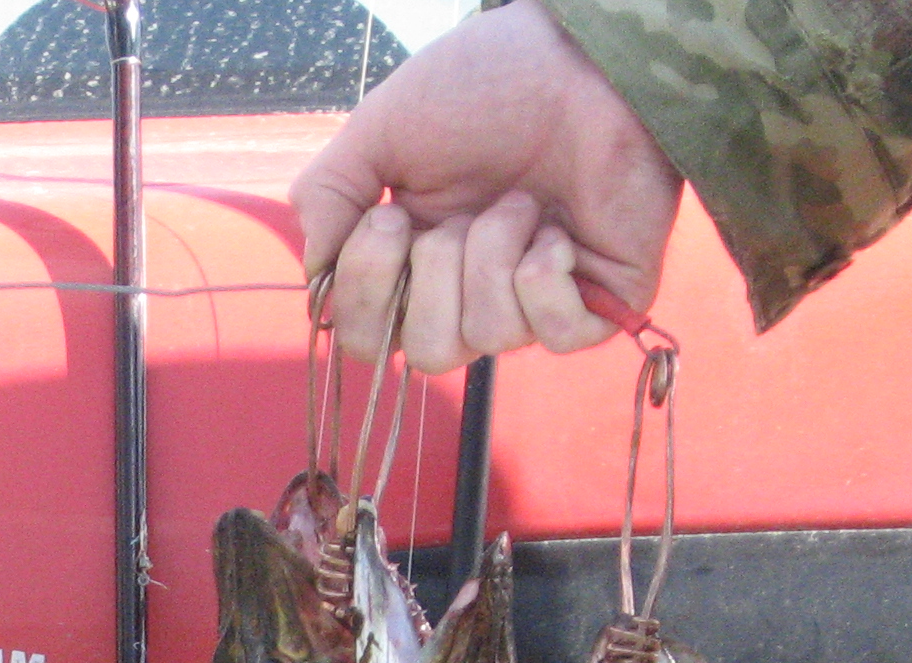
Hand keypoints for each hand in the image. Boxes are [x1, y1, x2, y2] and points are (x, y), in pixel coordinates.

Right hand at [291, 0, 681, 368]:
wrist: (577, 58)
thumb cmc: (486, 86)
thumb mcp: (380, 131)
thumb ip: (328, 197)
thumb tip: (316, 273)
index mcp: (415, 260)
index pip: (369, 337)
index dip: (366, 294)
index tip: (386, 220)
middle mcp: (471, 289)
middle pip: (427, 355)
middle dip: (434, 279)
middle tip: (456, 217)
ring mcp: (533, 301)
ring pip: (487, 338)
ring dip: (494, 257)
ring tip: (520, 203)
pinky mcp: (596, 303)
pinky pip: (555, 336)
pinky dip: (544, 276)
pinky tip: (558, 230)